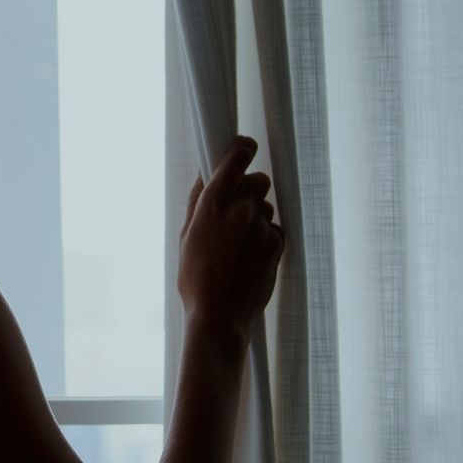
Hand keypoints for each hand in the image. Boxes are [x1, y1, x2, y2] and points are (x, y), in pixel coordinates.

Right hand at [177, 136, 284, 339]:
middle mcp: (241, 209)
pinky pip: (273, 228)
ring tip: (237, 243)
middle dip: (248, 189)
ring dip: (255, 216)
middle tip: (233, 209)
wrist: (220, 315)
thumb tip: (204, 175)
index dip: (242, 148)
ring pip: (265, 206)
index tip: (242, 148)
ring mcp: (262, 226)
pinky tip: (247, 257)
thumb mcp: (186, 236)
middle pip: (258, 179)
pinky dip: (264, 237)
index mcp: (213, 203)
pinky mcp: (277, 243)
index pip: (237, 156)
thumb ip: (198, 201)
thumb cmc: (196, 278)